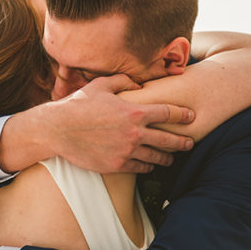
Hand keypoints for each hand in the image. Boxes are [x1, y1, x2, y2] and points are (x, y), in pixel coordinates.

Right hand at [48, 75, 194, 173]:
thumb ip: (124, 81)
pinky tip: (150, 165)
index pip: (168, 113)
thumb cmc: (79, 105)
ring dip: (167, 158)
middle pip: (168, 140)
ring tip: (171, 158)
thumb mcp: (101, 85)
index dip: (183, 114)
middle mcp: (134, 133)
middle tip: (190, 143)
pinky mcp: (116, 165)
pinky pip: (140, 168)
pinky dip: (148, 167)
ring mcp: (126, 151)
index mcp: (134, 112)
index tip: (191, 116)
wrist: (58, 130)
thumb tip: (139, 84)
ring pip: (156, 157)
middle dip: (182, 142)